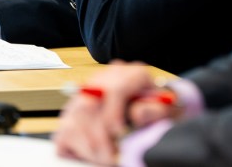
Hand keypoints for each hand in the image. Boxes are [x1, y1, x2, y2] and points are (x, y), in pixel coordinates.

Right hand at [54, 61, 174, 163]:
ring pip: (76, 118)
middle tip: (111, 158)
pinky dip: (78, 147)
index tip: (118, 134)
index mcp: (131, 74)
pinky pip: (65, 130)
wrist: (151, 113)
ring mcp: (85, 95)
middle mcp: (104, 79)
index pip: (115, 87)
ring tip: (106, 159)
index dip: (113, 113)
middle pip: (90, 105)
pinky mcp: (72, 113)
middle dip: (99, 137)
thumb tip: (137, 114)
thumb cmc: (158, 112)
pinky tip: (95, 154)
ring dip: (90, 145)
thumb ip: (155, 110)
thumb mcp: (166, 110)